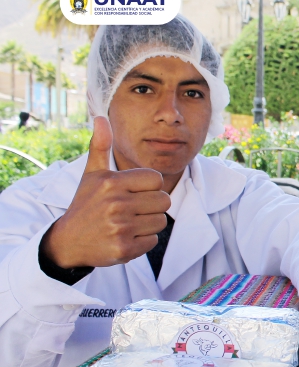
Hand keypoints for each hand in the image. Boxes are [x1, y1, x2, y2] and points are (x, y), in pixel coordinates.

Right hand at [42, 117, 170, 268]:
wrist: (67, 242)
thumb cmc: (85, 204)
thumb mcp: (91, 175)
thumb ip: (100, 146)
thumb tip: (100, 118)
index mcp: (112, 182)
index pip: (156, 179)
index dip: (149, 186)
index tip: (133, 192)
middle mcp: (116, 204)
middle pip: (164, 201)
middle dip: (152, 205)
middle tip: (132, 209)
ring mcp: (120, 228)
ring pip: (160, 221)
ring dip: (148, 223)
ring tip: (127, 223)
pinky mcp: (124, 249)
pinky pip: (152, 240)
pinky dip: (142, 241)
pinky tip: (125, 237)